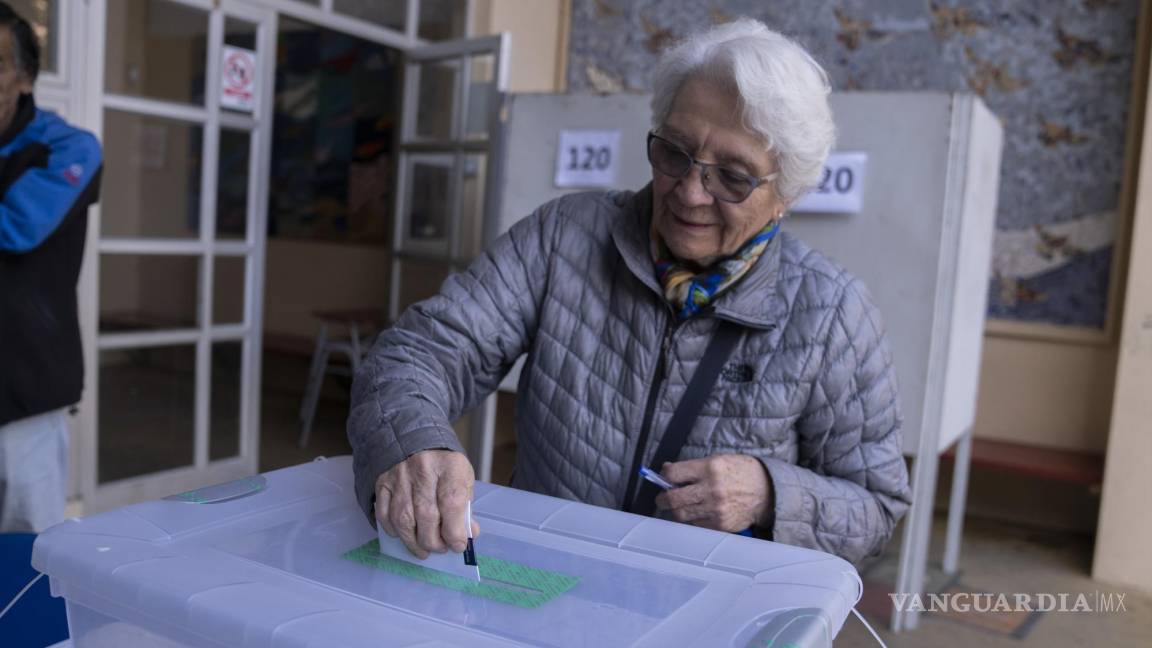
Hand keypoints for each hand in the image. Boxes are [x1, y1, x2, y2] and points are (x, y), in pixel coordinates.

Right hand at [375, 449, 479, 558]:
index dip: (455, 531)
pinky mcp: (382, 483)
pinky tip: (405, 536)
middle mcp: (422, 469)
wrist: (415, 441)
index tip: (458, 546)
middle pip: (426, 516)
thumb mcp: (462, 478)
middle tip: (440, 549)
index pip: (451, 503)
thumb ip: (465, 506)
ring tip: (424, 551)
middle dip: (434, 541)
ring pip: (403, 519)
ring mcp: (399, 476)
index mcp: (449, 466)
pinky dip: (394, 531)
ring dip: (414, 542)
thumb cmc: (444, 466)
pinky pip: (384, 514)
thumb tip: (468, 534)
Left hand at [654, 454, 771, 532]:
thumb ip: (693, 467)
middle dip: (663, 500)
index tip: (664, 478)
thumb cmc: (742, 472)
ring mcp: (715, 509)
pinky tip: (698, 512)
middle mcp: (711, 489)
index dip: (664, 476)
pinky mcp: (720, 524)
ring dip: (677, 510)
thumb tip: (668, 471)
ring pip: (682, 515)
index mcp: (710, 468)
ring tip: (680, 506)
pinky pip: (696, 524)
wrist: (767, 491)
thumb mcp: (718, 460)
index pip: (673, 474)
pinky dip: (693, 519)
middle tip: (662, 499)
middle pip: (673, 499)